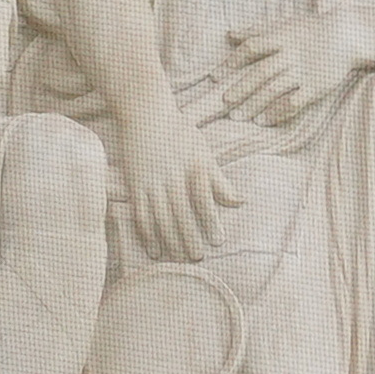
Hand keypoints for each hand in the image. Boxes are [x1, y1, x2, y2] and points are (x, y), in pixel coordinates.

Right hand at [115, 115, 237, 260]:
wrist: (144, 112)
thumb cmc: (178, 131)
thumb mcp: (203, 153)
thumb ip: (219, 181)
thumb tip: (241, 202)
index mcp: (191, 168)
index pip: (203, 199)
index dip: (211, 221)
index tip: (218, 241)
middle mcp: (171, 177)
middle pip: (181, 214)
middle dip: (189, 238)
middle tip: (197, 259)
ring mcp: (150, 182)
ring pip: (160, 218)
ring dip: (169, 241)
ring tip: (177, 260)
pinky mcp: (133, 185)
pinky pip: (140, 214)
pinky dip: (146, 234)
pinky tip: (154, 250)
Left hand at [216, 14, 344, 126]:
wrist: (349, 35)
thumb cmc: (312, 29)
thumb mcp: (284, 23)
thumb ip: (256, 30)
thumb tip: (230, 34)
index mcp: (281, 37)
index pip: (251, 47)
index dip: (233, 61)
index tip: (217, 76)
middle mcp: (290, 54)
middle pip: (260, 72)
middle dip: (240, 88)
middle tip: (223, 102)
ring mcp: (303, 71)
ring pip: (273, 89)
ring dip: (254, 104)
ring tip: (238, 116)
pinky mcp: (316, 87)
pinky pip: (294, 102)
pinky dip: (277, 113)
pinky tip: (264, 121)